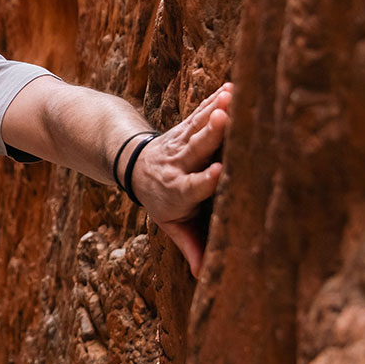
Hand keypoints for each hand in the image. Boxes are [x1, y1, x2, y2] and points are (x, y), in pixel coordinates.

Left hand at [131, 82, 232, 275]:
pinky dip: (214, 100)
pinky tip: (232, 87)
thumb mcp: (170, 224)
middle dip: (210, 134)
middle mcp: (178, 164)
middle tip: (224, 119)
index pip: (192, 187)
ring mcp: (180, 142)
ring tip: (232, 96)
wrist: (131, 164)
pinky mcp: (185, 126)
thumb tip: (201, 276)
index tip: (219, 172)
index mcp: (176, 191)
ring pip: (198, 126)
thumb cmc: (162, 200)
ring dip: (215, 109)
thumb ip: (189, 244)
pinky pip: (200, 112)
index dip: (205, 180)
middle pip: (195, 148)